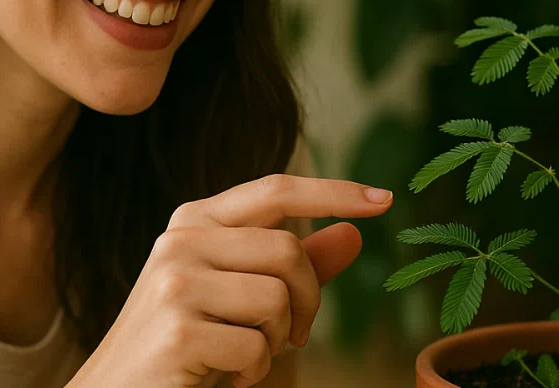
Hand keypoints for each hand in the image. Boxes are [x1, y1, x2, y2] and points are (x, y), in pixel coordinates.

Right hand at [67, 174, 393, 387]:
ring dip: (276, 341)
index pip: (275, 189)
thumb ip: (294, 267)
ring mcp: (174, 282)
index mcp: (195, 221)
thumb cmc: (185, 345)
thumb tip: (353, 235)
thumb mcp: (240, 297)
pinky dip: (253, 371)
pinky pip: (257, 346)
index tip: (384, 200)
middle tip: (291, 337)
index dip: (332, 191)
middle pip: (289, 251)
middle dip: (307, 302)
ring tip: (241, 356)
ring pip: (278, 299)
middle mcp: (180, 239)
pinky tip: (220, 375)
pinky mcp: (178, 330)